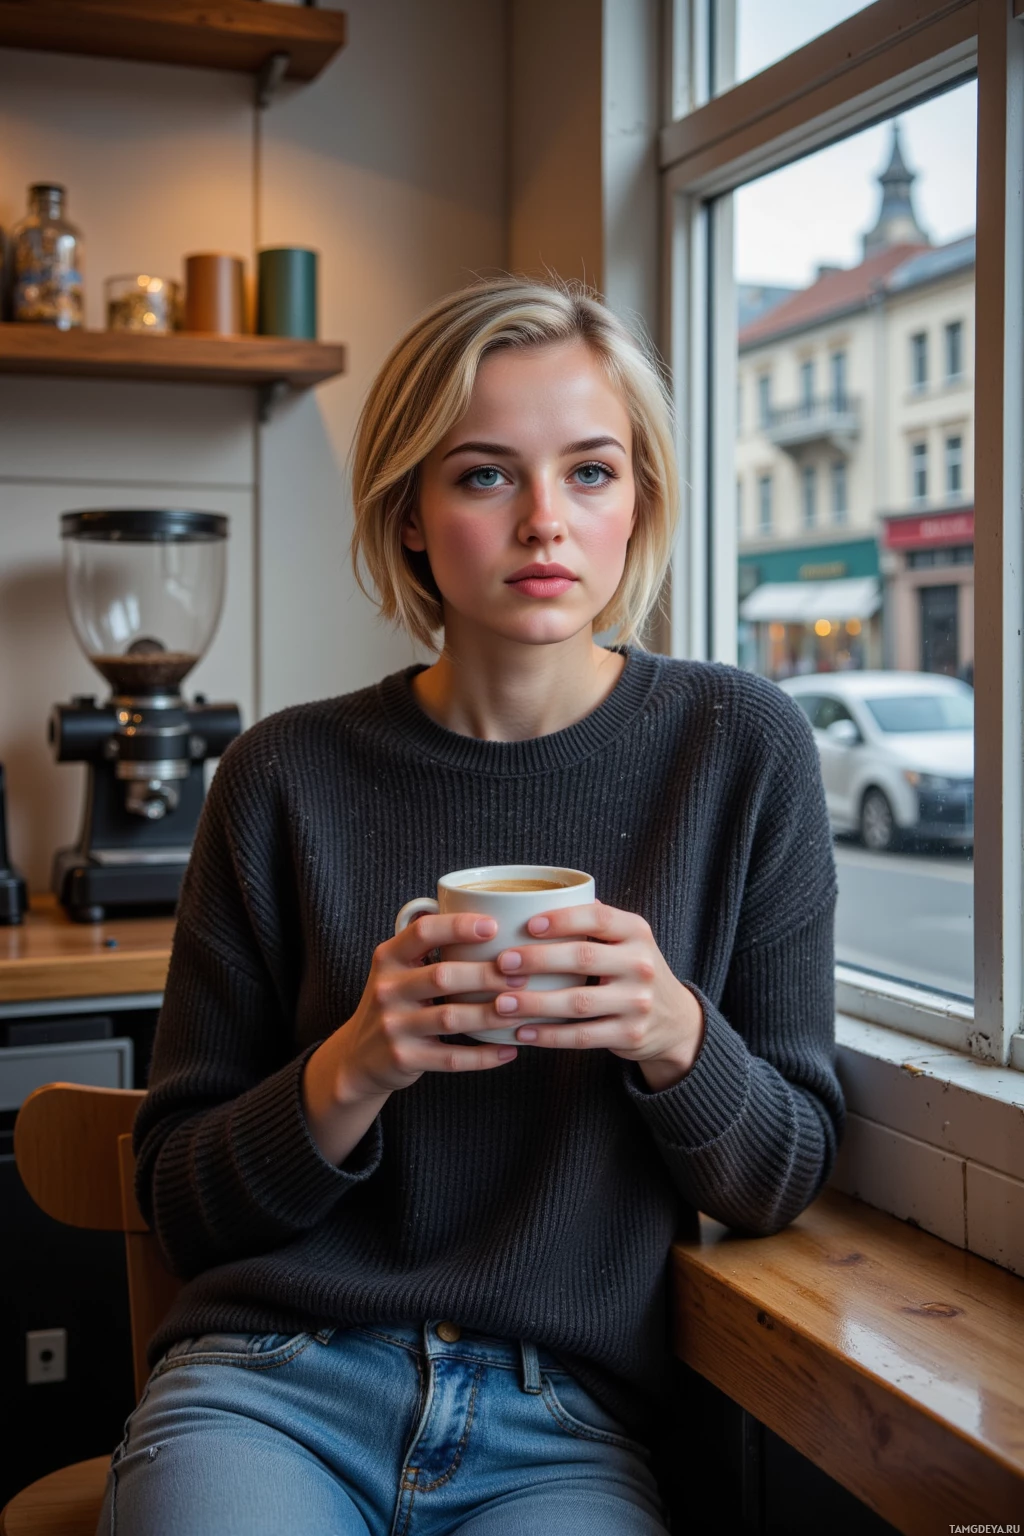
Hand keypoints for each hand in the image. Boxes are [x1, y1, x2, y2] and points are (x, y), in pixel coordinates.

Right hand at [302, 911, 530, 1162]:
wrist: (358, 1057)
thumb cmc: (394, 1003)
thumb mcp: (397, 968)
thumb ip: (426, 943)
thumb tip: (476, 905)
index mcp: (388, 958)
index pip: (423, 932)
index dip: (459, 926)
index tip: (494, 926)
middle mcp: (387, 989)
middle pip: (443, 976)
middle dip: (486, 975)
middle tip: (521, 975)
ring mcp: (393, 1026)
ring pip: (450, 1018)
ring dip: (491, 1014)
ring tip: (522, 1011)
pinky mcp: (403, 1059)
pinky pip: (451, 1058)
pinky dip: (483, 1056)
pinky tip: (508, 1049)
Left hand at [491, 901, 705, 1090]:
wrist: (675, 1020)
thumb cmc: (632, 970)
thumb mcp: (627, 939)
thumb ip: (594, 920)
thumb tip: (541, 897)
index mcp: (636, 932)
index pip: (598, 918)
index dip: (562, 919)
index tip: (527, 925)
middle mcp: (641, 964)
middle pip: (583, 958)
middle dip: (538, 960)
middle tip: (503, 963)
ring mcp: (638, 1002)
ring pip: (578, 1002)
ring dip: (534, 1003)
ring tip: (500, 1003)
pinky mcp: (630, 1034)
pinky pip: (582, 1036)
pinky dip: (549, 1035)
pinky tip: (522, 1032)